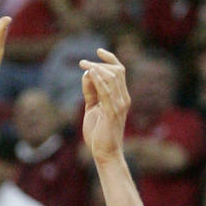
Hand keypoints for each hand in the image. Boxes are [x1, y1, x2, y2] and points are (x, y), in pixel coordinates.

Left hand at [79, 49, 130, 163]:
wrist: (105, 154)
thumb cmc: (99, 134)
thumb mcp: (93, 108)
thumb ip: (91, 92)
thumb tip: (87, 75)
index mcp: (121, 97)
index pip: (120, 71)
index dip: (111, 59)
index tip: (98, 51)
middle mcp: (123, 99)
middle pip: (116, 71)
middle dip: (98, 63)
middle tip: (81, 63)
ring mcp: (119, 105)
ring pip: (112, 77)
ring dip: (96, 68)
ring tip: (82, 65)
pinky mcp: (112, 112)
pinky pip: (107, 90)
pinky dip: (98, 79)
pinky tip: (90, 73)